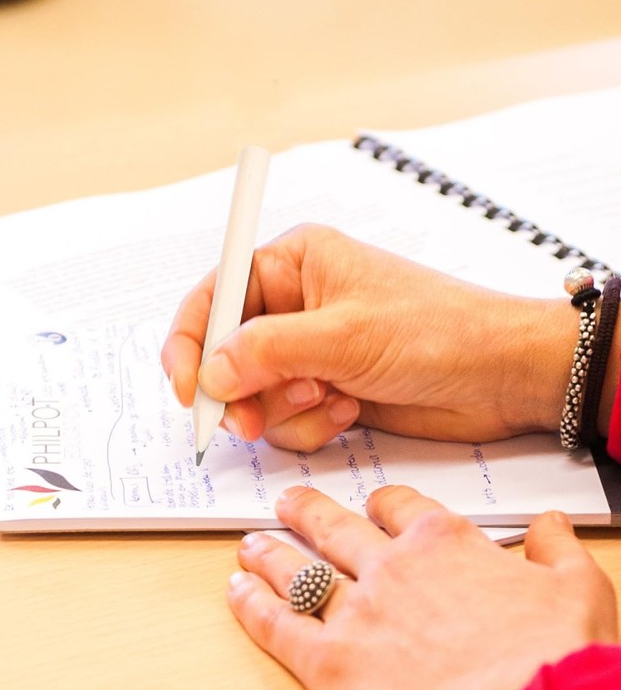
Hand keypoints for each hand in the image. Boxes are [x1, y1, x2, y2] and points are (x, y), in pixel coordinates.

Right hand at [161, 223, 574, 451]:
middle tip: (251, 420)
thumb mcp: (344, 335)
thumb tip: (209, 373)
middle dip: (240, 391)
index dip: (190, 342)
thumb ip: (266, 350)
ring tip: (327, 399)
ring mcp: (308, 351)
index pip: (214, 296)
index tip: (189, 389)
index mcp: (292, 264)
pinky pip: (284, 418)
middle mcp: (293, 305)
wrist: (500, 376)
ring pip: (253, 394)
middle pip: (225, 353)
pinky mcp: (323, 389)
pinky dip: (310, 424)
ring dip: (283, 410)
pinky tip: (349, 410)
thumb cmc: (436, 331)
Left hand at [228, 486, 618, 689]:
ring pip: (298, 569)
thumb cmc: (561, 662)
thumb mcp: (579, 591)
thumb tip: (551, 524)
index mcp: (443, 542)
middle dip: (306, 511)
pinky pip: (279, 626)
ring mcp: (357, 612)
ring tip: (250, 544)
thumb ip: (556, 549)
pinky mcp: (334, 664)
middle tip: (287, 502)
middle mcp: (391, 567)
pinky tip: (236, 592)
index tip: (372, 504)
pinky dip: (252, 607)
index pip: (399, 507)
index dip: (381, 503)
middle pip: (335, 526)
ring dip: (269, 553)